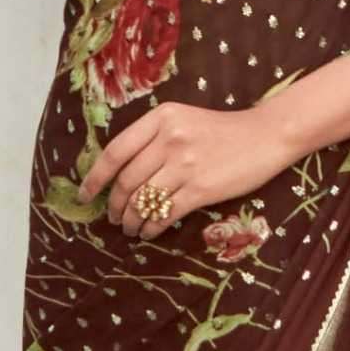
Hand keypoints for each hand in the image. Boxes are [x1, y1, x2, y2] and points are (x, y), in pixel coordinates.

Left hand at [76, 100, 293, 240]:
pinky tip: (149, 233)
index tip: (84, 196)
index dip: (94, 178)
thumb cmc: (221, 130)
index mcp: (160, 117)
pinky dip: (151, 228)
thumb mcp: (183, 120)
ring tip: (130, 228)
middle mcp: (169, 138)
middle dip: (114, 206)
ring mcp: (185, 164)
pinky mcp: (201, 188)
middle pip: (126, 180)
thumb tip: (118, 173)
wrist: (265, 136)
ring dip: (131, 221)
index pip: (115, 151)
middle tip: (113, 218)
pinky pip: (165, 214)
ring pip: (143, 201)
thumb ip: (152, 139)